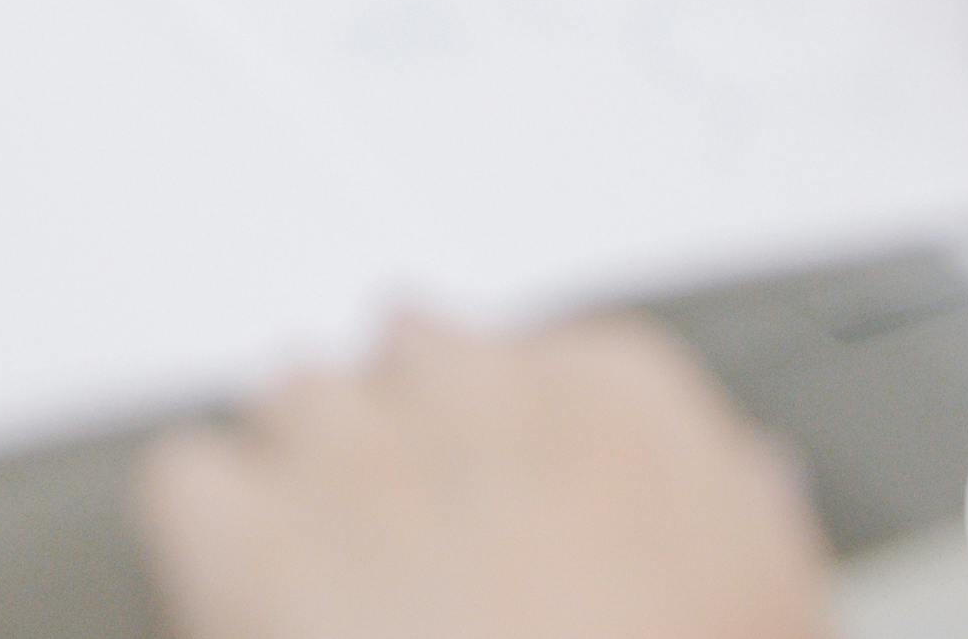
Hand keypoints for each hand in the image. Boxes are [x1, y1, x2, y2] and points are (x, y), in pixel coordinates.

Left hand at [135, 314, 829, 638]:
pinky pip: (191, 480)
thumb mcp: (776, 613)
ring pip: (297, 398)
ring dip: (308, 475)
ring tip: (337, 577)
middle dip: (412, 441)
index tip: (540, 517)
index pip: (560, 361)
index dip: (535, 451)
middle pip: (415, 355)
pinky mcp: (230, 526)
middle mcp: (472, 386)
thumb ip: (748, 524)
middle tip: (433, 559)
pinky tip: (243, 594)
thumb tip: (751, 485)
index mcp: (622, 402)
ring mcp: (341, 444)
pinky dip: (208, 531)